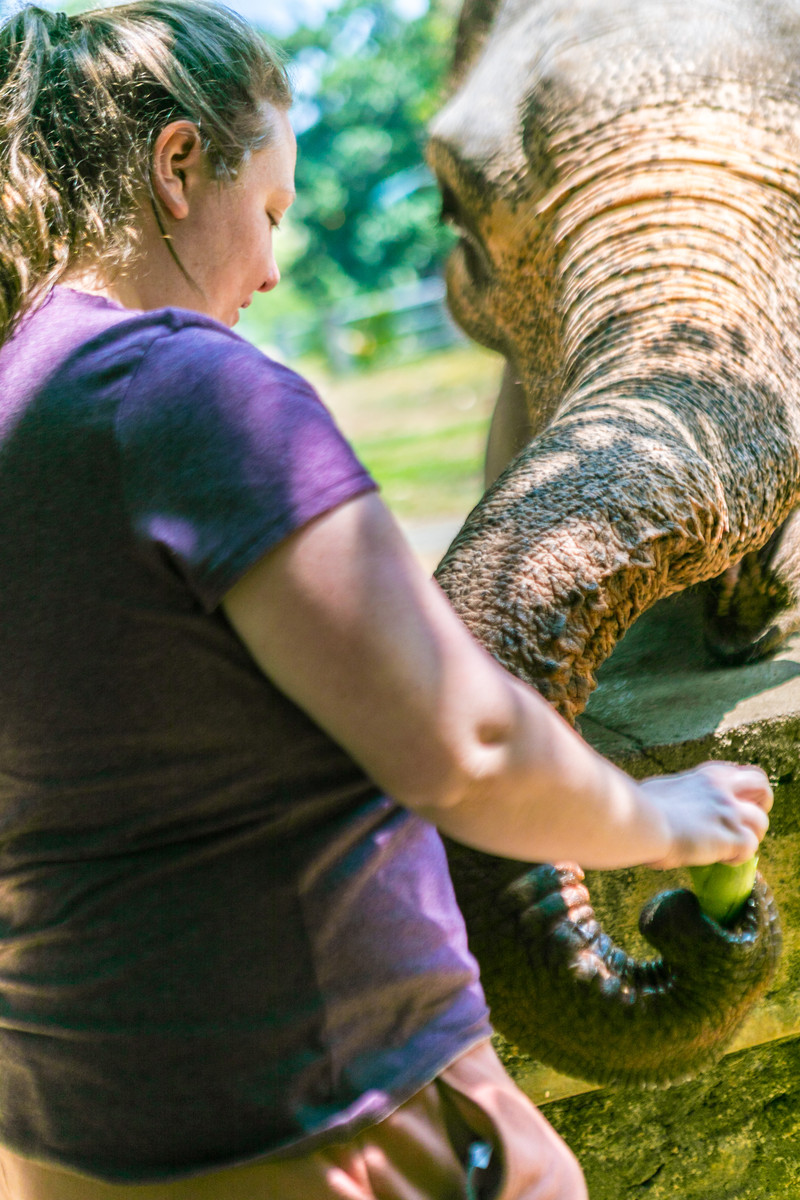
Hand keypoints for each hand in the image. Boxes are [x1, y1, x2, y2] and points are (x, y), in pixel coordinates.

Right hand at [638, 761, 771, 869]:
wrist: (640, 822)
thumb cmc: (638, 807)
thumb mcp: (662, 789)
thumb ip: (678, 793)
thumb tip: (665, 804)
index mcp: (706, 776)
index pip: (741, 773)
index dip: (743, 790)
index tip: (735, 802)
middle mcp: (722, 789)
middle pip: (763, 788)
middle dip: (761, 806)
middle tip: (745, 824)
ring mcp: (728, 812)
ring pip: (761, 823)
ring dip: (750, 837)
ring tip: (730, 848)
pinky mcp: (731, 836)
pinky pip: (750, 848)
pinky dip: (738, 857)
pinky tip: (721, 859)